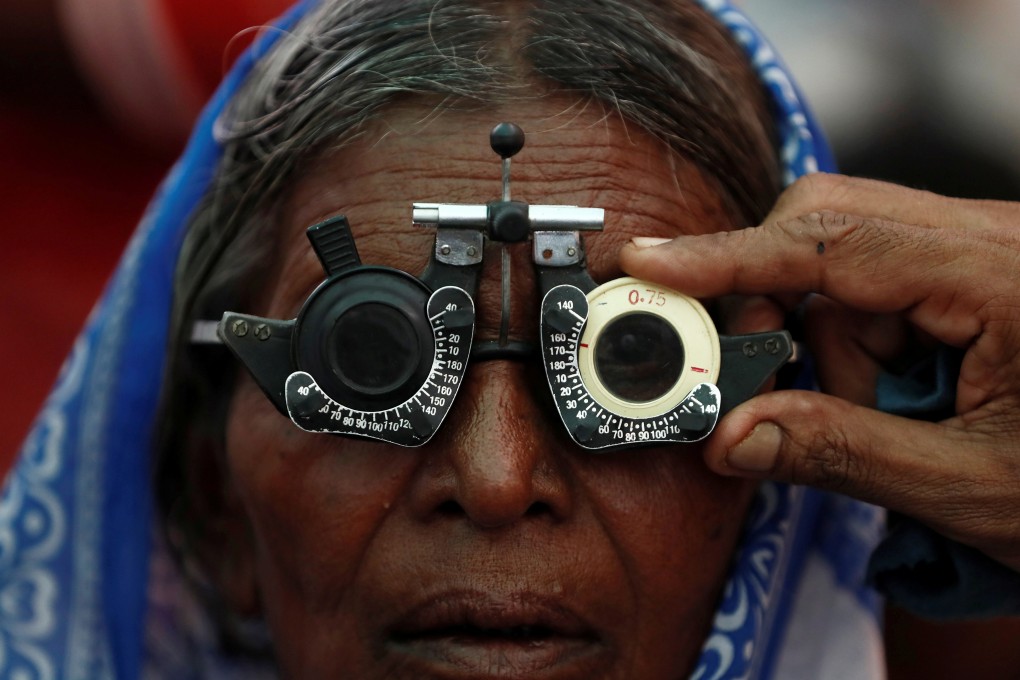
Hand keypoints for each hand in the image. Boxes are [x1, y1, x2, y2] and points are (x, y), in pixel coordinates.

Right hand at [620, 173, 1019, 571]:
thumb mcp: (967, 486)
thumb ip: (838, 453)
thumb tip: (728, 437)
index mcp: (1005, 276)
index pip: (833, 242)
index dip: (728, 256)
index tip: (650, 265)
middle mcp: (992, 238)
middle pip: (828, 226)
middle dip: (781, 306)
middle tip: (769, 383)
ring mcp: (984, 248)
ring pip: (844, 257)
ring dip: (833, 339)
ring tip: (886, 415)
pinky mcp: (974, 269)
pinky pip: (877, 282)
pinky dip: (862, 339)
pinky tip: (901, 394)